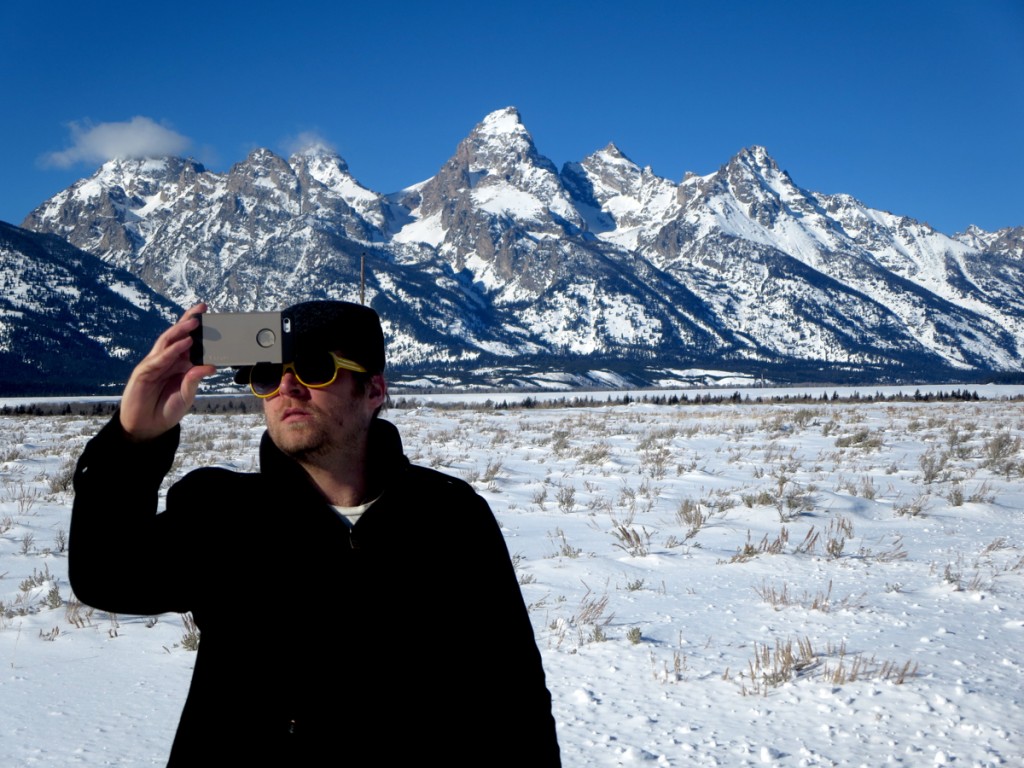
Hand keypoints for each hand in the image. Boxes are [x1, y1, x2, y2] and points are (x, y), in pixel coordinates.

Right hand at [119, 303, 216, 441]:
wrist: (147, 427)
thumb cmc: (166, 410)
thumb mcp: (186, 395)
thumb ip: (195, 380)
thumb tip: (211, 366)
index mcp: (179, 364)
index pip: (188, 342)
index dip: (197, 329)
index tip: (210, 316)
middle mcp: (167, 360)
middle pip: (177, 336)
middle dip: (189, 321)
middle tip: (202, 309)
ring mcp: (154, 364)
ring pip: (167, 342)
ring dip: (180, 331)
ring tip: (194, 323)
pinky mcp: (144, 372)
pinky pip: (159, 358)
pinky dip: (171, 350)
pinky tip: (183, 344)